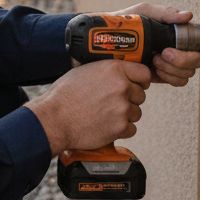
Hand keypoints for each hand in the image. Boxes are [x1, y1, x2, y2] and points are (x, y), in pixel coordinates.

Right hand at [28, 59, 149, 156]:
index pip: (144, 73)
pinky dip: (121, 130)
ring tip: (106, 114)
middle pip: (141, 95)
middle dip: (130, 99)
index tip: (138, 84)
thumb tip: (115, 71)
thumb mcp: (84, 70)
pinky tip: (106, 125)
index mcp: (113, 69)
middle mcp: (121, 87)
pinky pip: (131, 129)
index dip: (141, 80)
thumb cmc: (64, 95)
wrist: (55, 119)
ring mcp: (122, 108)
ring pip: (137, 113)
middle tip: (114, 102)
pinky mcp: (120, 127)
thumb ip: (105, 70)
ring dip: (125, 115)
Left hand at [113, 3, 199, 85]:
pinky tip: (152, 68)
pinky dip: (167, 77)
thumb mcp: (143, 12)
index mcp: (176, 35)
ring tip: (154, 59)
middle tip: (164, 53)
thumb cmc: (124, 23)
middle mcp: (177, 50)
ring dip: (172, 68)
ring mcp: (169, 65)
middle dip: (183, 59)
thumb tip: (187, 15)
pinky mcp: (159, 77)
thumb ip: (165, 13)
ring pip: (187, 74)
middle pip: (196, 62)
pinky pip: (174, 82)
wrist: (104, 41)